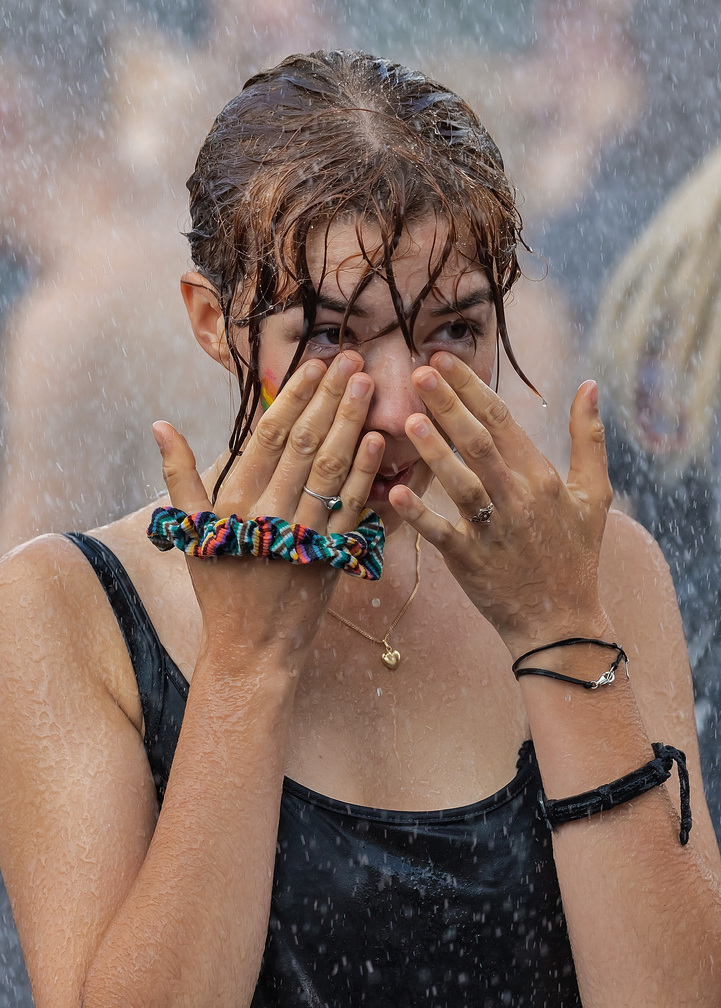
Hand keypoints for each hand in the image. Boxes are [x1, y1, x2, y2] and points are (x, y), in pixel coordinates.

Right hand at [153, 352, 383, 660]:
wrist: (253, 648)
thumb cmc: (221, 587)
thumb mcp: (192, 531)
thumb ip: (179, 476)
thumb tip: (160, 425)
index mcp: (234, 502)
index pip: (269, 436)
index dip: (294, 396)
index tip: (315, 364)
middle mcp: (269, 513)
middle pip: (306, 443)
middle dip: (330, 397)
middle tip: (353, 360)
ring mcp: (303, 535)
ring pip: (332, 469)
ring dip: (352, 422)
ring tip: (367, 385)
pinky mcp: (330, 556)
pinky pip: (353, 507)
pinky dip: (368, 473)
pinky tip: (380, 440)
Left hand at [389, 352, 611, 655]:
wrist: (561, 621)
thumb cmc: (575, 553)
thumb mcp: (594, 494)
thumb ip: (589, 437)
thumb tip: (589, 384)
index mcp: (542, 477)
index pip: (503, 421)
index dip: (472, 387)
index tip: (443, 359)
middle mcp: (518, 499)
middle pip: (479, 444)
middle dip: (449, 405)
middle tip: (418, 372)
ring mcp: (494, 531)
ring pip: (461, 484)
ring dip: (435, 452)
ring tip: (408, 420)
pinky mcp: (470, 562)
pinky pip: (442, 534)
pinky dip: (421, 514)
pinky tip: (398, 491)